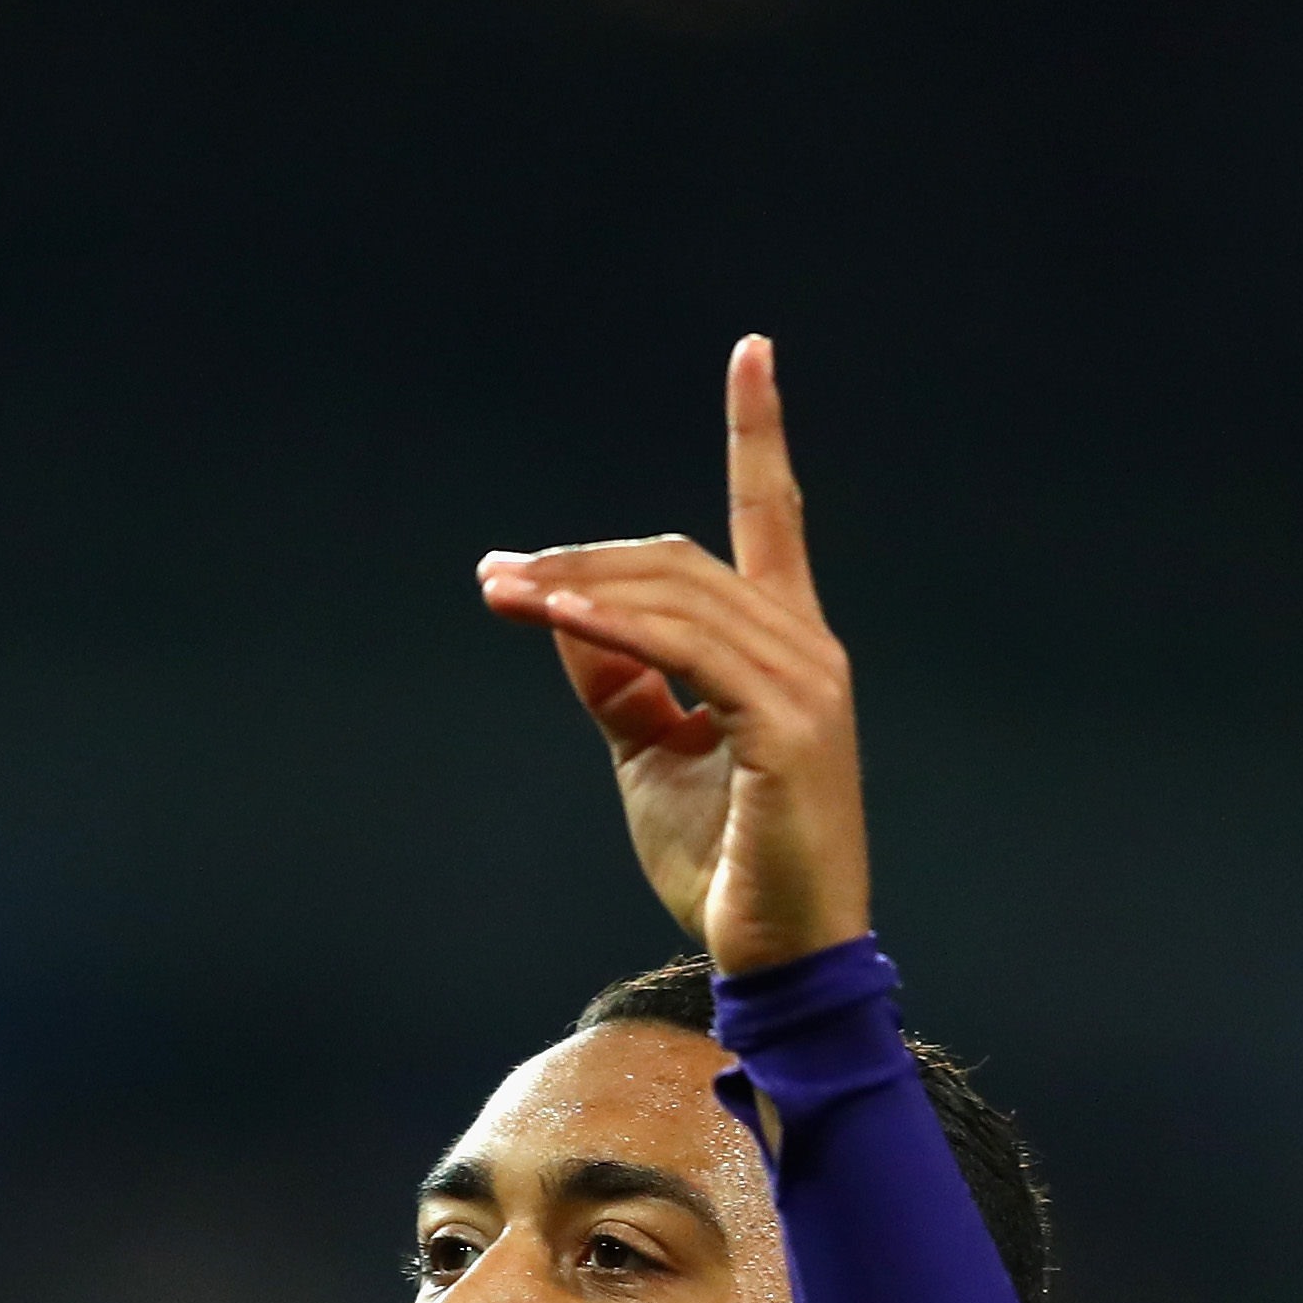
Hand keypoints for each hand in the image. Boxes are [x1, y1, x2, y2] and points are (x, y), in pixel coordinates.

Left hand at [476, 336, 867, 977]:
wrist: (776, 952)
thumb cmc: (725, 862)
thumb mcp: (651, 755)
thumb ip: (618, 682)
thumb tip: (564, 621)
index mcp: (785, 645)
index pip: (772, 516)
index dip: (760, 431)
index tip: (751, 350)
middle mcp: (806, 647)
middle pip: (680, 561)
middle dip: (582, 561)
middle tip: (495, 576)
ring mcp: (805, 682)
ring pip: (674, 596)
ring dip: (575, 592)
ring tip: (500, 594)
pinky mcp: (786, 726)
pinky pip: (682, 650)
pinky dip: (607, 628)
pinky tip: (548, 621)